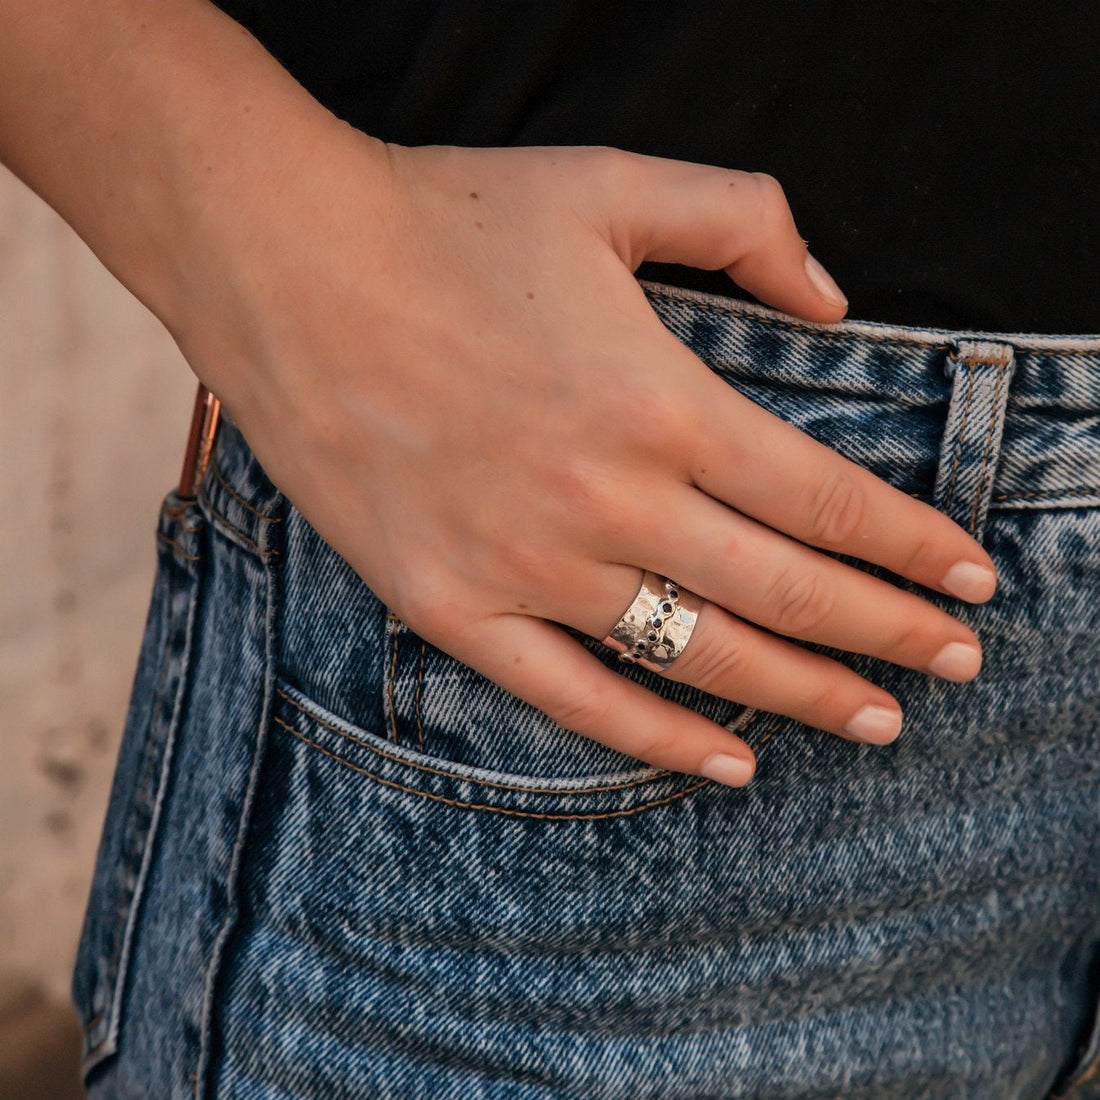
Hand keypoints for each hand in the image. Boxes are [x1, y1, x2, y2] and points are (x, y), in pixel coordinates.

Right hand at [170, 136, 996, 786]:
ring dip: (802, 693)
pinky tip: (726, 763)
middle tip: (960, 664)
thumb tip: (833, 299)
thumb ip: (745, 222)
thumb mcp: (611, 185)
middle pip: (784, 592)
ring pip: (696, 655)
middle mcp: (606, 501)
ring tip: (879, 720)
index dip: (912, 548)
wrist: (284, 265)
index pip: (824, 501)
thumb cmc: (444, 220)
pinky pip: (572, 698)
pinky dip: (657, 738)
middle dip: (889, 633)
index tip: (972, 583)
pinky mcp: (450, 604)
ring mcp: (525, 565)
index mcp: (658, 403)